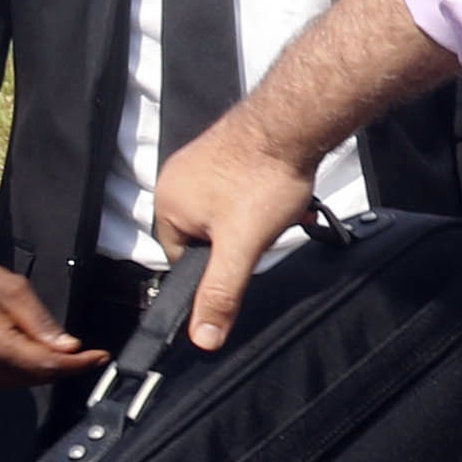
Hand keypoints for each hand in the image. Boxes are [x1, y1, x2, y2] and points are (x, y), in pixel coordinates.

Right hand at [0, 251, 105, 391]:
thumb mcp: (11, 289)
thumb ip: (40, 322)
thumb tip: (68, 347)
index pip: (48, 365)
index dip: (79, 364)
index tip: (101, 356)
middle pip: (41, 376)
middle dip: (68, 366)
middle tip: (91, 353)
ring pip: (30, 381)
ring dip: (52, 368)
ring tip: (67, 350)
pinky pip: (15, 379)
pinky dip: (34, 369)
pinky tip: (41, 353)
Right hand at [151, 116, 325, 350]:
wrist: (294, 123)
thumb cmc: (262, 176)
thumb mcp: (240, 248)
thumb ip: (219, 295)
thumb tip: (202, 338)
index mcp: (167, 204)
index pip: (183, 260)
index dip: (216, 267)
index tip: (243, 258)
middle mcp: (178, 180)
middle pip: (209, 237)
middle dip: (242, 242)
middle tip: (265, 230)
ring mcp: (202, 162)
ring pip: (230, 216)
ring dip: (258, 222)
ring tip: (278, 210)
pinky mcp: (228, 152)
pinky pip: (241, 191)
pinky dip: (264, 200)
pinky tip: (284, 196)